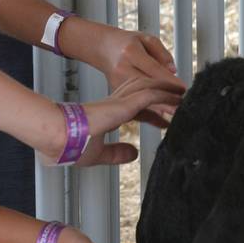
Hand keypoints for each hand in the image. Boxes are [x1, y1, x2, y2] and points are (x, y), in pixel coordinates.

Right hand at [46, 75, 185, 167]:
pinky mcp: (122, 104)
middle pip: (146, 91)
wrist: (56, 137)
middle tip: (183, 97)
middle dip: (165, 94)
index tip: (167, 115)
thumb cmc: (69, 146)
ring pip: (151, 88)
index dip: (152, 107)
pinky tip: (180, 96)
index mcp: (107, 112)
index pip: (135, 104)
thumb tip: (134, 154)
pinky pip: (150, 94)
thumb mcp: (100, 153)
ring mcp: (119, 101)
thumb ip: (117, 153)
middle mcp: (115, 103)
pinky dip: (167, 94)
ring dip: (170, 91)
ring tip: (187, 93)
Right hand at [98, 28, 180, 123]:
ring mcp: (117, 81)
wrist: (104, 48)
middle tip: (182, 104)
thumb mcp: (146, 39)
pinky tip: (161, 116)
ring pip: (140, 97)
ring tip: (175, 111)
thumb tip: (172, 70)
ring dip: (159, 106)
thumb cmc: (127, 43)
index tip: (183, 88)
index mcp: (130, 52)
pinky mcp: (115, 91)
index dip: (169, 80)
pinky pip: (134, 102)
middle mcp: (122, 68)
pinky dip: (149, 110)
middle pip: (147, 86)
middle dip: (166, 97)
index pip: (153, 68)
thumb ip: (162, 53)